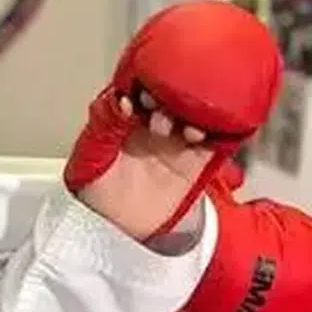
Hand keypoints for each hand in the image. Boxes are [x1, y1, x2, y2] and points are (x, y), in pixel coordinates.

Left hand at [75, 91, 214, 240]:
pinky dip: (220, 132)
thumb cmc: (97, 190)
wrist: (117, 229)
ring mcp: (177, 138)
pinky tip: (208, 134)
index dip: (144, 82)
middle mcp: (154, 121)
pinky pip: (216, 140)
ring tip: (186, 129)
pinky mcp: (197, 159)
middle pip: (173, 93)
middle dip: (172, 96)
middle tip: (164, 109)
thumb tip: (121, 101)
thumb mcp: (90, 158)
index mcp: (125, 113)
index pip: (140, 84)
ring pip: (197, 113)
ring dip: (197, 113)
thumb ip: (104, 127)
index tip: (143, 91)